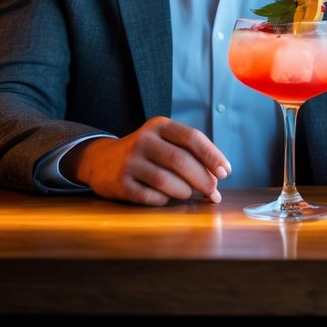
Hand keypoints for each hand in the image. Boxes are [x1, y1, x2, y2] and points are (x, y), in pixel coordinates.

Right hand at [63, 116, 231, 205]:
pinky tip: (166, 197)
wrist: (101, 161)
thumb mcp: (164, 142)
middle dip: (203, 180)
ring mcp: (130, 161)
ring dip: (185, 191)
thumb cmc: (147, 153)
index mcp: (160, 126)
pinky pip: (150, 197)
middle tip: (213, 192)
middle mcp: (144, 140)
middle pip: (180, 161)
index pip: (192, 137)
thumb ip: (190, 153)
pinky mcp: (120, 183)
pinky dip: (164, 200)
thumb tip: (218, 178)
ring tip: (189, 194)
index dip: (212, 156)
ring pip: (166, 181)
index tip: (226, 172)